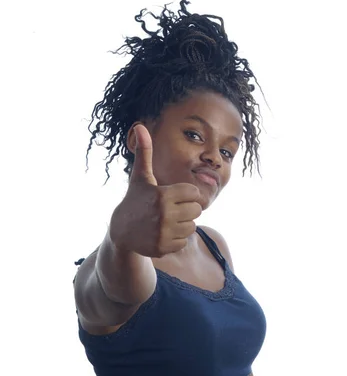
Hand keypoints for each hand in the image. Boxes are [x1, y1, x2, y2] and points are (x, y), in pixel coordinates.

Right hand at [109, 124, 201, 257]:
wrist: (121, 230)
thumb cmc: (135, 198)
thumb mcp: (140, 176)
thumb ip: (145, 152)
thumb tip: (140, 126)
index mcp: (163, 195)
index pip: (194, 194)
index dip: (185, 194)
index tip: (172, 196)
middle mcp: (164, 215)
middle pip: (196, 211)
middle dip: (186, 209)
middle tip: (169, 209)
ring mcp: (164, 233)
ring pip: (192, 226)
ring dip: (182, 224)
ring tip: (166, 221)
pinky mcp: (163, 248)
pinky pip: (183, 242)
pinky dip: (175, 238)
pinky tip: (162, 233)